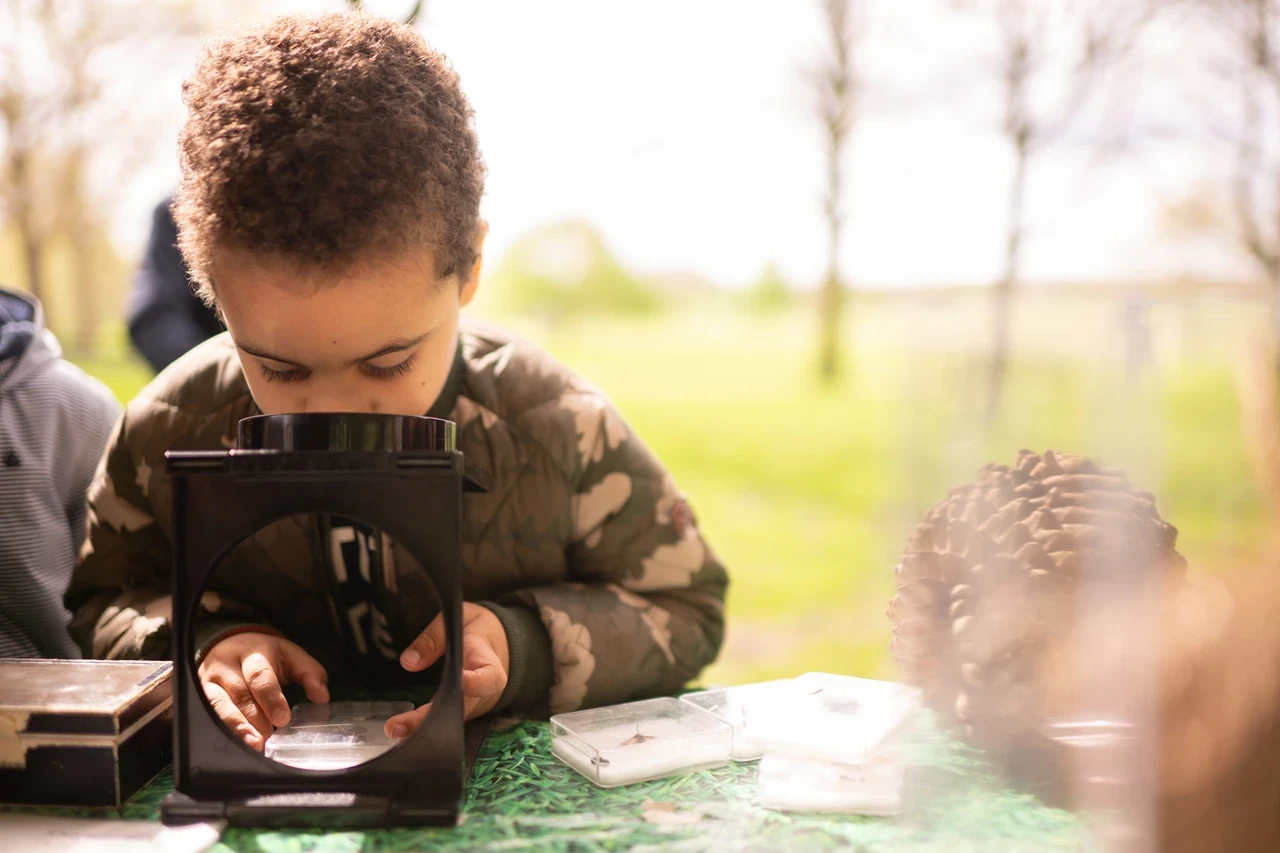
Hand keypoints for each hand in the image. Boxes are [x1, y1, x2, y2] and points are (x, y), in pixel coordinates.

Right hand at [198, 631, 329, 750]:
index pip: (260, 675)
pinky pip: (208, 712)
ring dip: (237, 727)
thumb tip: (322, 697)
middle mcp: (229, 665)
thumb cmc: (264, 653)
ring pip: (220, 705)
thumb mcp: (290, 655)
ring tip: (253, 744)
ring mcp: (211, 679)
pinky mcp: (200, 692)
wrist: (229, 640)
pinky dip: (223, 728)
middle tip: (270, 737)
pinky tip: (235, 742)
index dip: (271, 698)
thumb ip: (309, 673)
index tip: (282, 718)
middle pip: (240, 693)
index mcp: (254, 652)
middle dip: (256, 718)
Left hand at [386, 603, 508, 737]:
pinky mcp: (458, 711)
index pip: (489, 678)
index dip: (476, 683)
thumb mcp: (460, 620)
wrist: (493, 645)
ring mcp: (470, 704)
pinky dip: (420, 726)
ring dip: (420, 727)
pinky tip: (399, 730)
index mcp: (488, 663)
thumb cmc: (476, 630)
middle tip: (400, 725)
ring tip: (394, 730)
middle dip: (430, 717)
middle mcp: (482, 692)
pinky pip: (442, 721)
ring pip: (448, 721)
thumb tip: (408, 662)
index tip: (460, 680)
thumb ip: (434, 638)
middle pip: (460, 709)